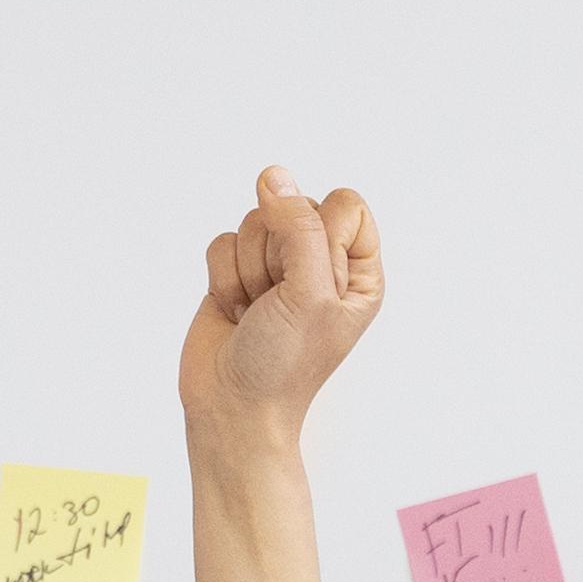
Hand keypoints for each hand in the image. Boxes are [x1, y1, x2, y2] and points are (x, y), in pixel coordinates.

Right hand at [181, 165, 384, 435]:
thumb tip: (275, 176)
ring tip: (256, 312)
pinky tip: (235, 311)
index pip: (345, 205)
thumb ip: (299, 228)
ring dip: (248, 272)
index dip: (320, 236)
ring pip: (254, 220)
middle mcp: (322, 263)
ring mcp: (278, 266)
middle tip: (278, 303)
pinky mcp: (238, 271)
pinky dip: (223, 278)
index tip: (312, 283)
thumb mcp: (309, 295)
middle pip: (294, 206)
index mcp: (359, 271)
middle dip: (276, 256)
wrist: (232, 406)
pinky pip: (223, 241)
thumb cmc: (284, 364)